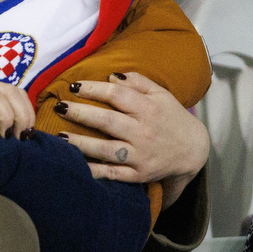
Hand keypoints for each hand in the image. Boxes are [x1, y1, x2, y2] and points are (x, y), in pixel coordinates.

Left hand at [55, 73, 208, 193]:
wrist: (193, 151)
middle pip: (107, 122)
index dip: (93, 89)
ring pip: (106, 150)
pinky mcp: (138, 174)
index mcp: (149, 109)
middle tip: (59, 107)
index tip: (73, 86)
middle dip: (80, 114)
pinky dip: (95, 171)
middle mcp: (144, 133)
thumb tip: (111, 77)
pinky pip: (113, 174)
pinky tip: (77, 165)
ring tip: (59, 137)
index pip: (117, 96)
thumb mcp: (161, 94)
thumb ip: (138, 82)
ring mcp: (140, 156)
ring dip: (81, 143)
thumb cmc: (171, 118)